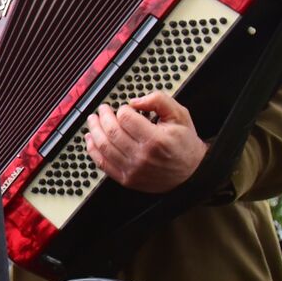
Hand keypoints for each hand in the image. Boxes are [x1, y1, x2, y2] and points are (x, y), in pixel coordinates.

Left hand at [84, 91, 207, 193]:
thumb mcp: (180, 115)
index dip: (122, 109)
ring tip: (93, 120)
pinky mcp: (126, 179)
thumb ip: (159, 101)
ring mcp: (132, 169)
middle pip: (112, 132)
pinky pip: (102, 163)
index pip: (126, 118)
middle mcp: (142, 156)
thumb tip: (135, 101)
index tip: (124, 107)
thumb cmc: (184, 144)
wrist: (191, 173)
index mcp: (156, 140)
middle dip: (103, 117)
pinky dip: (92, 149)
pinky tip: (90, 139)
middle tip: (102, 110)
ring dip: (94, 130)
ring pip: (103, 146)